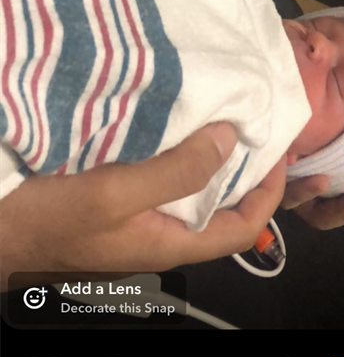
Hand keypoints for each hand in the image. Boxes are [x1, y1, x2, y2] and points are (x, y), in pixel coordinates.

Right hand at [0, 122, 286, 287]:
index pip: (241, 229)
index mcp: (168, 243)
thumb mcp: (114, 195)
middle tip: (256, 120)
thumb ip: (174, 172)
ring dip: (209, 155)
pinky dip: (174, 149)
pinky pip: (157, 175)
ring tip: (223, 113)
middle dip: (243, 168)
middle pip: (219, 206)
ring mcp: (134, 217)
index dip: (269, 194)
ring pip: (189, 189)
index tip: (282, 150)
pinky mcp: (112, 199)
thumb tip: (230, 141)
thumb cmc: (48, 218)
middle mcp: (157, 233)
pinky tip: (173, 121)